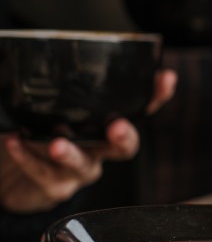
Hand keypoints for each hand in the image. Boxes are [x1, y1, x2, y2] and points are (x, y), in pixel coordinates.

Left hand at [0, 69, 176, 213]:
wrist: (16, 178)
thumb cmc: (41, 135)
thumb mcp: (54, 108)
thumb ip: (60, 90)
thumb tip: (41, 54)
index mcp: (107, 127)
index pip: (140, 110)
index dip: (157, 95)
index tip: (165, 78)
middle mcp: (100, 150)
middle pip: (124, 147)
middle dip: (124, 137)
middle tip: (117, 127)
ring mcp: (79, 171)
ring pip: (83, 165)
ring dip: (70, 154)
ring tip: (56, 144)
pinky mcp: (54, 187)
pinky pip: (43, 174)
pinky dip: (27, 158)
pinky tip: (15, 142)